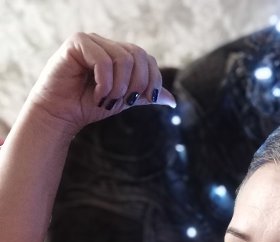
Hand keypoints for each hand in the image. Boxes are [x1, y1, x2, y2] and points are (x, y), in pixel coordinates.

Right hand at [27, 32, 175, 133]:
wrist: (61, 115)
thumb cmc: (88, 106)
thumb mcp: (123, 101)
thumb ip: (144, 96)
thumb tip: (172, 101)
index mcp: (119, 54)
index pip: (148, 59)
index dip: (153, 79)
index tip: (146, 100)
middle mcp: (107, 44)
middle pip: (139, 56)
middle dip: (137, 84)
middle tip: (124, 101)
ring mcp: (92, 41)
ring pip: (123, 59)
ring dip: (118, 88)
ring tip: (105, 100)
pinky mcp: (77, 43)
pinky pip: (104, 61)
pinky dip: (105, 84)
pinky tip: (96, 95)